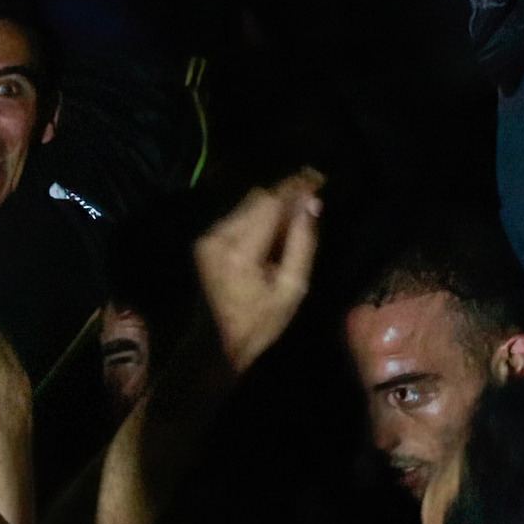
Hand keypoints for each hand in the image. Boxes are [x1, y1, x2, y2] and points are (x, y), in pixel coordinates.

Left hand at [191, 169, 324, 375]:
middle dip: (285, 193)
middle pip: (257, 197)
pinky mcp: (204, 240)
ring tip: (295, 216)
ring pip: (247, 203)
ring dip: (272, 205)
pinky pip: (237, 215)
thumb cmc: (261, 323)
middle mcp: (219, 237)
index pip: (270, 202)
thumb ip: (303, 243)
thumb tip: (312, 203)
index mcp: (240, 252)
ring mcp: (208, 238)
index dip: (295, 186)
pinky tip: (273, 232)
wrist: (216, 346)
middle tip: (312, 196)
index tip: (318, 177)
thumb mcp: (292, 289)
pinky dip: (258, 216)